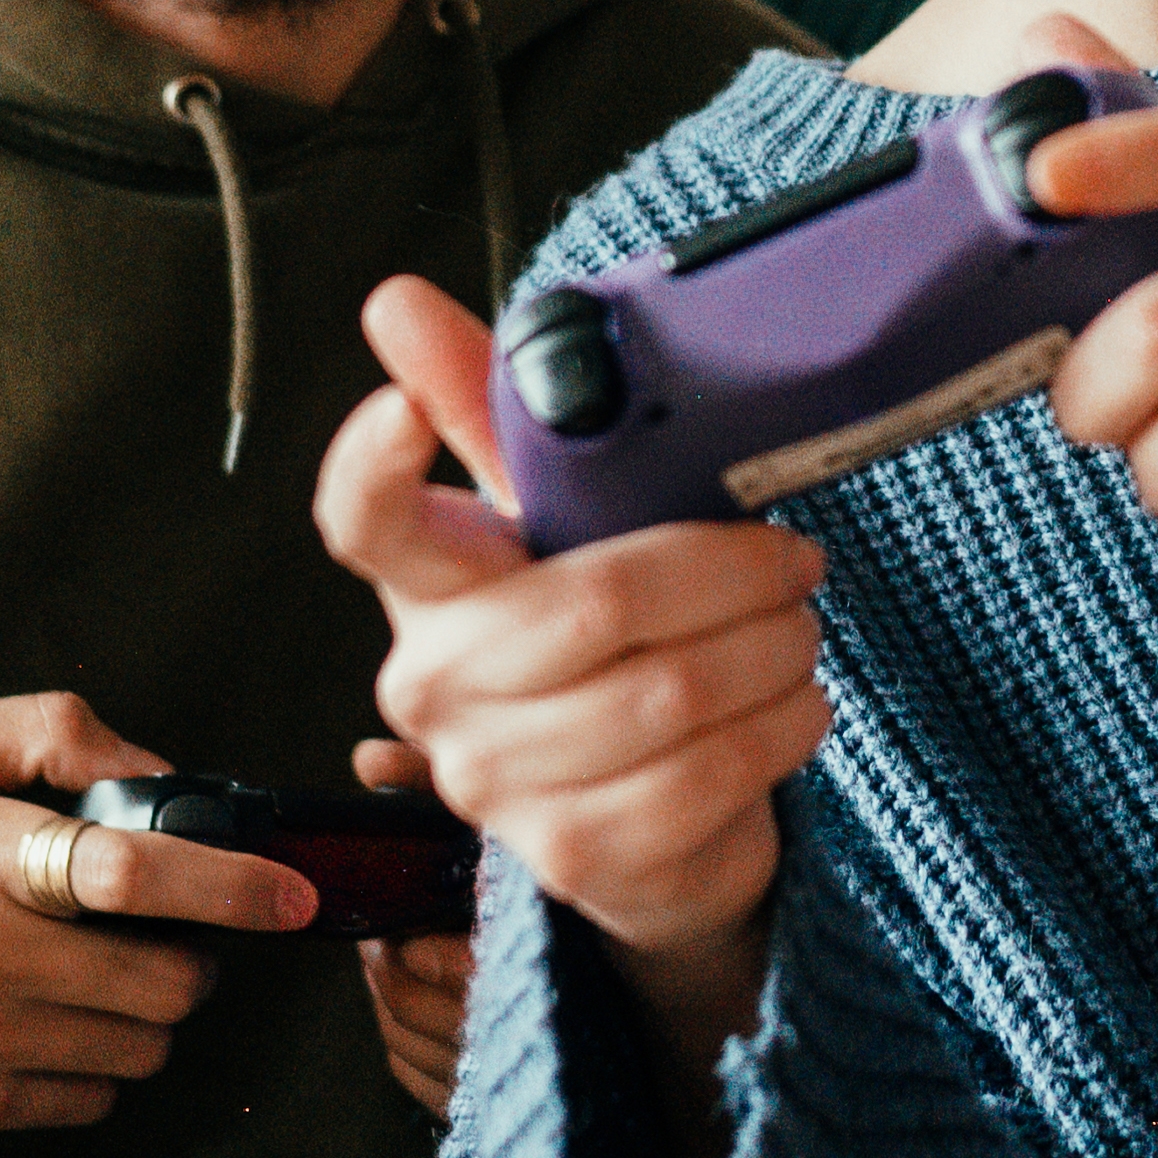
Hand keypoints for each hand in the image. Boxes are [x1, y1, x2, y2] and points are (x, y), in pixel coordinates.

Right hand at [0, 692, 311, 1131]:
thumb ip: (56, 733)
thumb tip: (162, 775)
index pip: (139, 875)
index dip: (234, 886)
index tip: (293, 895)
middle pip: (165, 982)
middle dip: (186, 959)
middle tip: (157, 936)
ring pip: (141, 1049)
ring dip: (144, 1017)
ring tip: (94, 978)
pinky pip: (90, 1100)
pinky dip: (93, 1067)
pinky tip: (48, 1025)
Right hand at [318, 275, 833, 1070]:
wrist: (650, 821)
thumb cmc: (603, 638)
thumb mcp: (557, 519)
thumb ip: (494, 409)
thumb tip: (395, 301)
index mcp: (426, 585)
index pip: (362, 522)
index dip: (372, 465)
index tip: (401, 409)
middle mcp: (433, 686)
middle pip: (595, 604)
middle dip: (730, 573)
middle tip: (791, 558)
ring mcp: (493, 781)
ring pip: (671, 693)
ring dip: (771, 650)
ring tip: (795, 628)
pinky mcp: (573, 857)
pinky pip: (706, 776)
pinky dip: (781, 725)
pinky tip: (794, 701)